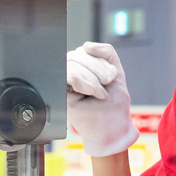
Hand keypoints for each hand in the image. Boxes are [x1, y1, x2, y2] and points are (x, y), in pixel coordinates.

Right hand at [66, 42, 139, 157]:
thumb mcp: (115, 72)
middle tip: (108, 85)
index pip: (85, 51)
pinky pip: (69, 75)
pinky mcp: (60, 95)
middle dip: (98, 69)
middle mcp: (68, 74)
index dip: (101, 61)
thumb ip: (106, 52)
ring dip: (93, 79)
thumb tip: (86, 46)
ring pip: (73, 63)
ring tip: (101, 94)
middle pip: (77, 55)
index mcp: (81, 68)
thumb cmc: (113, 105)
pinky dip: (85, 83)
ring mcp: (62, 84)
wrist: (112, 129)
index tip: (112, 78)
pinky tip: (93, 93)